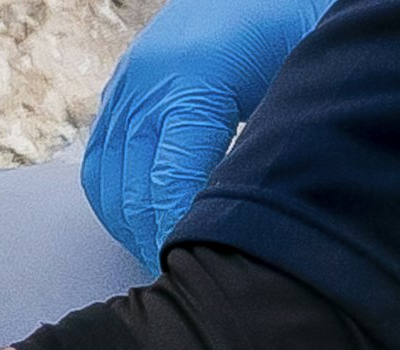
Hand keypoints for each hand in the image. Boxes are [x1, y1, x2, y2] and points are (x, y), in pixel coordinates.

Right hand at [80, 0, 332, 272]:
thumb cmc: (291, 22)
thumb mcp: (300, 76)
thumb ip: (278, 139)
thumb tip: (252, 216)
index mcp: (193, 80)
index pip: (168, 183)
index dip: (176, 234)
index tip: (196, 268)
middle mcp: (147, 84)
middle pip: (130, 190)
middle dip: (152, 239)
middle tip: (183, 274)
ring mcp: (126, 86)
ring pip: (105, 182)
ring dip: (130, 226)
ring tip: (161, 254)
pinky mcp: (119, 89)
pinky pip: (99, 160)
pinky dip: (116, 199)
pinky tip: (145, 221)